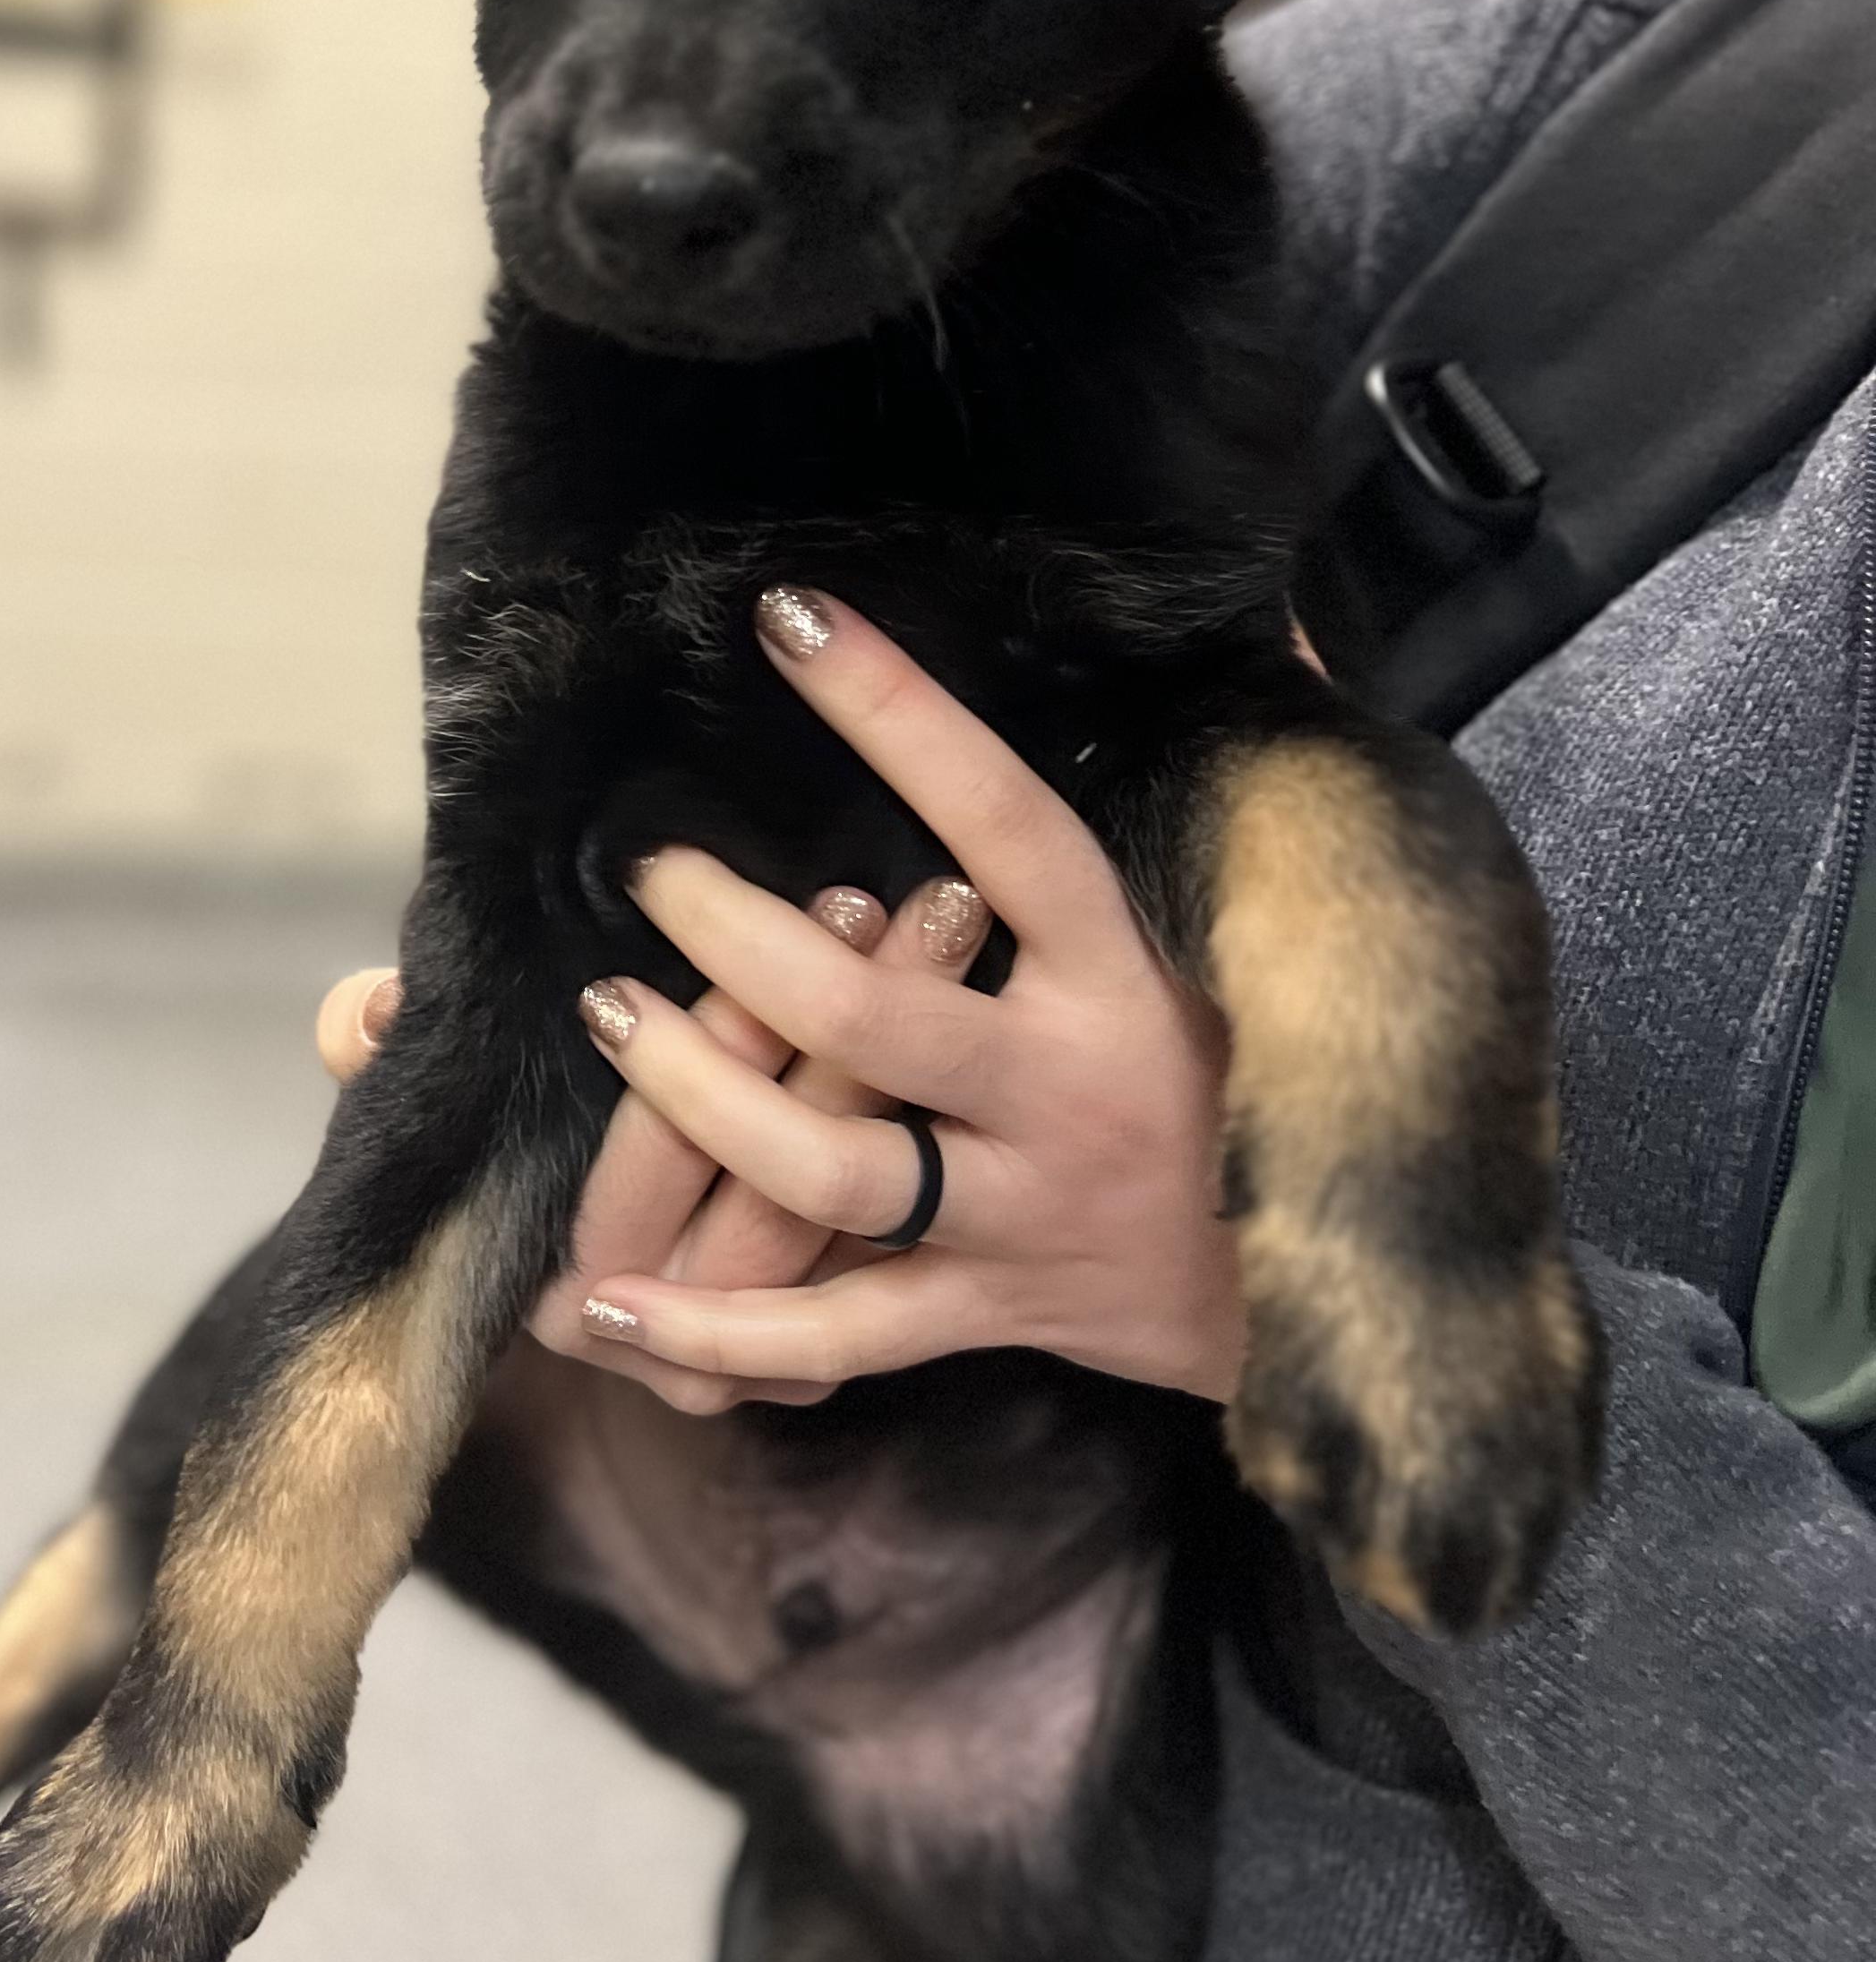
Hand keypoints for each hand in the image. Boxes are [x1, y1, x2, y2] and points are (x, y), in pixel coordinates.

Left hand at [314, 590, 1241, 1416]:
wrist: (1355, 1300)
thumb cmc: (1288, 1071)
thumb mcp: (1285, 923)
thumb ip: (1255, 779)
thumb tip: (1284, 623)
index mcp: (1129, 973)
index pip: (1006, 823)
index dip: (902, 718)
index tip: (791, 623)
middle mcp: (1066, 1094)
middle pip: (875, 1023)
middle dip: (743, 944)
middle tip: (651, 872)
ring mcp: (1020, 1212)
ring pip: (831, 1175)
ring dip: (701, 1102)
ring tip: (607, 1016)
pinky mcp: (987, 1312)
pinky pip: (837, 1338)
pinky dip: (721, 1333)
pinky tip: (606, 1302)